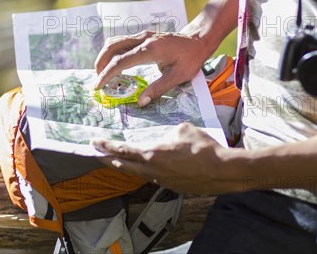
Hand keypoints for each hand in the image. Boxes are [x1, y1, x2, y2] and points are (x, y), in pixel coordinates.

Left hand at [92, 123, 239, 193]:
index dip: (107, 146)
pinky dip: (147, 170)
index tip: (95, 143)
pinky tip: (150, 165)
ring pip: (138, 173)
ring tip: (120, 160)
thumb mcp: (183, 129)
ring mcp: (162, 181)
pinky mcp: (173, 186)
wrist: (221, 170)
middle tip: (97, 153)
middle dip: (108, 159)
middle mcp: (152, 170)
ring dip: (127, 166)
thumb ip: (169, 132)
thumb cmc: (202, 147)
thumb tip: (168, 136)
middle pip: (123, 166)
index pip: (123, 150)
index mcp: (152, 154)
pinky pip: (154, 177)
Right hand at [94, 30, 210, 106]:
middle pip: (112, 47)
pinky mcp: (142, 36)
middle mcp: (142, 39)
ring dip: (104, 56)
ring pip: (114, 42)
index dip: (107, 74)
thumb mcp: (177, 76)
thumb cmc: (190, 58)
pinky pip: (121, 41)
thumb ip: (158, 89)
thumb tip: (140, 102)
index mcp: (149, 49)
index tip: (98, 86)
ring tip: (102, 74)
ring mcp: (141, 36)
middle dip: (100, 64)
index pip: (120, 61)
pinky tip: (113, 64)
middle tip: (98, 82)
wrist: (198, 40)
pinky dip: (112, 52)